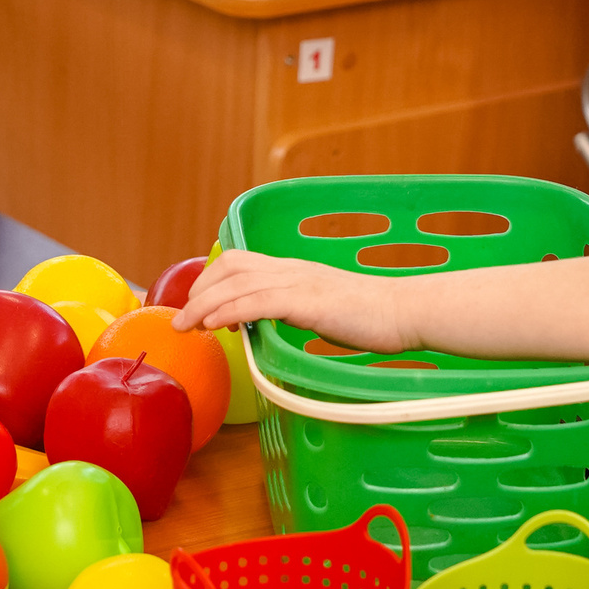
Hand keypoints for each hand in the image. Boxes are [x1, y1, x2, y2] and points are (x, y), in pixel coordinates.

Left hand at [170, 250, 413, 352]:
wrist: (405, 311)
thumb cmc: (370, 317)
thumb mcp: (321, 310)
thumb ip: (290, 311)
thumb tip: (258, 328)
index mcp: (293, 269)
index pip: (238, 261)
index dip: (210, 280)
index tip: (197, 306)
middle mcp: (291, 269)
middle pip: (229, 266)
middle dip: (198, 291)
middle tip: (183, 319)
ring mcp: (299, 282)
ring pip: (236, 283)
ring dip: (204, 304)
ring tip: (187, 325)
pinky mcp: (308, 301)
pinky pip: (258, 301)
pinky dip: (230, 310)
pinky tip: (215, 324)